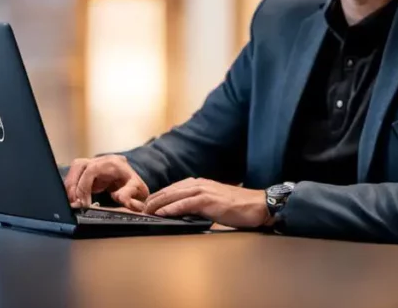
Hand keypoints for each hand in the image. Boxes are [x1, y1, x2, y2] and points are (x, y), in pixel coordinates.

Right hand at [63, 155, 148, 211]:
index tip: (84, 204)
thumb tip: (121, 197)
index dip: (84, 186)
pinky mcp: (88, 169)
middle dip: (73, 185)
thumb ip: (130, 195)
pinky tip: (74, 199)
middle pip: (79, 165)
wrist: (135, 184)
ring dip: (70, 186)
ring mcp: (94, 162)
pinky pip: (74, 174)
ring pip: (74, 168)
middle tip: (74, 204)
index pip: (92, 169)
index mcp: (114, 163)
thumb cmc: (136, 189)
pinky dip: (72, 187)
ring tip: (73, 203)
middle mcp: (102, 159)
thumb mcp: (139, 192)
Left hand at [142, 178, 270, 228]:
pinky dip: (171, 208)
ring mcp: (204, 190)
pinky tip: (162, 213)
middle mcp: (199, 184)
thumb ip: (198, 204)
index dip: (157, 197)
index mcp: (199, 184)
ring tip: (145, 211)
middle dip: (152, 200)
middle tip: (139, 209)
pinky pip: (185, 204)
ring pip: (174, 195)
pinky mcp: (209, 200)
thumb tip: (183, 213)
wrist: (258, 205)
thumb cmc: (239, 207)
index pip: (172, 189)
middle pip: (169, 191)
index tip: (146, 205)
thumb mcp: (214, 203)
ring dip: (157, 204)